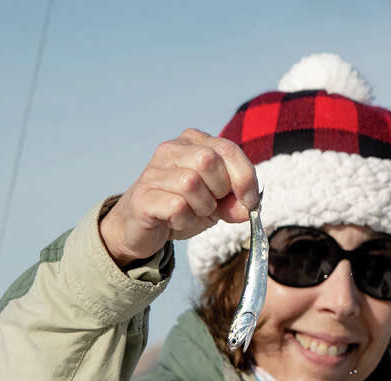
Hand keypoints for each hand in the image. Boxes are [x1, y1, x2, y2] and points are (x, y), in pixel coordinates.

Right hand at [99, 128, 259, 264]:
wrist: (140, 227)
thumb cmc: (181, 208)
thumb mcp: (216, 203)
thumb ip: (235, 202)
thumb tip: (248, 208)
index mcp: (193, 142)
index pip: (228, 149)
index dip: (245, 177)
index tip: (250, 201)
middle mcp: (171, 150)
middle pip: (209, 160)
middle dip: (220, 190)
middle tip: (212, 205)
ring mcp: (153, 171)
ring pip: (191, 183)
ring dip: (201, 207)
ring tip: (193, 213)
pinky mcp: (143, 196)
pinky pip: (176, 206)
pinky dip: (185, 220)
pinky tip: (176, 221)